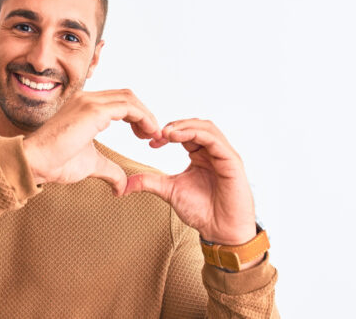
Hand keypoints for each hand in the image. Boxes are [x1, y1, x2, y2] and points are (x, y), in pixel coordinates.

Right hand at [23, 89, 161, 193]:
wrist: (35, 162)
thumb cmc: (56, 162)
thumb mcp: (91, 164)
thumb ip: (109, 170)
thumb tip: (121, 186)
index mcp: (84, 107)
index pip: (118, 102)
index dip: (136, 116)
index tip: (144, 136)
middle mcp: (87, 98)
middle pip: (126, 96)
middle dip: (144, 114)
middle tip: (151, 135)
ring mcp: (89, 101)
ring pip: (129, 98)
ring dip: (146, 115)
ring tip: (153, 135)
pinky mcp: (93, 110)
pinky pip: (128, 107)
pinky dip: (142, 117)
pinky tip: (147, 133)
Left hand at [122, 119, 256, 245]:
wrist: (221, 231)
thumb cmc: (202, 211)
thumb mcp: (169, 191)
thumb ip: (149, 182)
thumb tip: (124, 185)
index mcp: (200, 155)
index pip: (184, 133)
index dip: (167, 133)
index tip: (151, 143)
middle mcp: (213, 152)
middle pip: (195, 124)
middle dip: (175, 125)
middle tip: (157, 134)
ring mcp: (223, 155)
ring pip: (206, 127)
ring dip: (184, 126)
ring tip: (166, 133)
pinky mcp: (231, 161)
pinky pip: (214, 139)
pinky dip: (195, 134)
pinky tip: (178, 138)